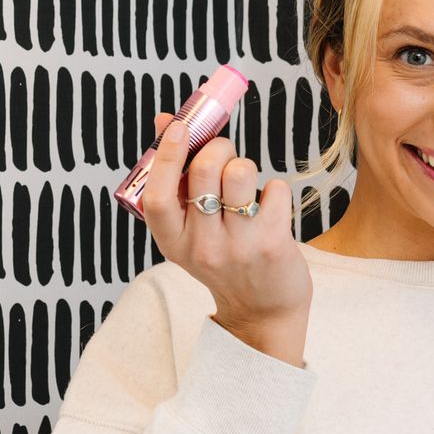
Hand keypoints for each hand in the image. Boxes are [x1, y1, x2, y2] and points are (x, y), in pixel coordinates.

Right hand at [136, 106, 310, 354]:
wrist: (262, 312)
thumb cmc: (225, 260)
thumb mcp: (190, 231)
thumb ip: (176, 180)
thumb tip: (165, 121)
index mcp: (173, 242)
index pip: (157, 195)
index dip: (167, 156)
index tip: (177, 127)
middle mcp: (202, 246)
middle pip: (205, 171)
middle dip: (218, 146)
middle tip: (224, 154)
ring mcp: (238, 246)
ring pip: (241, 174)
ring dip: (245, 166)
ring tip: (246, 184)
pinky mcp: (273, 244)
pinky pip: (275, 189)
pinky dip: (275, 189)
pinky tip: (269, 207)